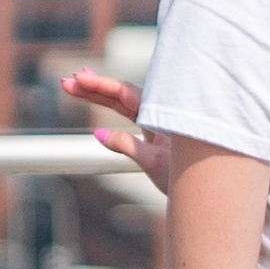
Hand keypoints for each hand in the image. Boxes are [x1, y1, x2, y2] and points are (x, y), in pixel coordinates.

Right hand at [58, 69, 177, 192]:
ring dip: (100, 94)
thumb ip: (126, 146)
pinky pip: (129, 114)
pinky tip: (102, 97)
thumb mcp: (153, 163)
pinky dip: (113, 104)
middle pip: (120, 95)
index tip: (78, 78)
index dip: (100, 84)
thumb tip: (99, 135)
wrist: (203, 190)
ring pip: (123, 103)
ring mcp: (155, 124)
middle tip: (66, 81)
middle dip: (93, 88)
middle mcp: (156, 115)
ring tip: (77, 84)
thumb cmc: (186, 175)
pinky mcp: (153, 134)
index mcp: (158, 115)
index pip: (124, 93)